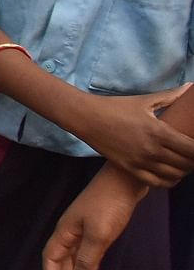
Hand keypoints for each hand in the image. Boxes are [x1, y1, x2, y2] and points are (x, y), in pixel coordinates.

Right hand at [42, 167, 147, 269]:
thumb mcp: (98, 235)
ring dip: (74, 268)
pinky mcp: (98, 224)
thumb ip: (87, 258)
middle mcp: (71, 229)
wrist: (123, 182)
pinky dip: (87, 259)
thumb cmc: (108, 207)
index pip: (51, 255)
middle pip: (62, 255)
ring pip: (74, 252)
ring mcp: (84, 226)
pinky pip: (87, 247)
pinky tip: (91, 267)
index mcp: (66, 231)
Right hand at [73, 86, 193, 188]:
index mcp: (159, 132)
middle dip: (193, 161)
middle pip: (186, 164)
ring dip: (183, 171)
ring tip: (183, 164)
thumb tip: (191, 86)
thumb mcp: (144, 101)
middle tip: (191, 154)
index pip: (192, 149)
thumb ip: (171, 96)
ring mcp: (141, 162)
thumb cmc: (116, 107)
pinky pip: (157, 183)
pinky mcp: (130, 169)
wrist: (86, 118)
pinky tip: (171, 175)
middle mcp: (152, 150)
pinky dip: (169, 181)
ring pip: (174, 176)